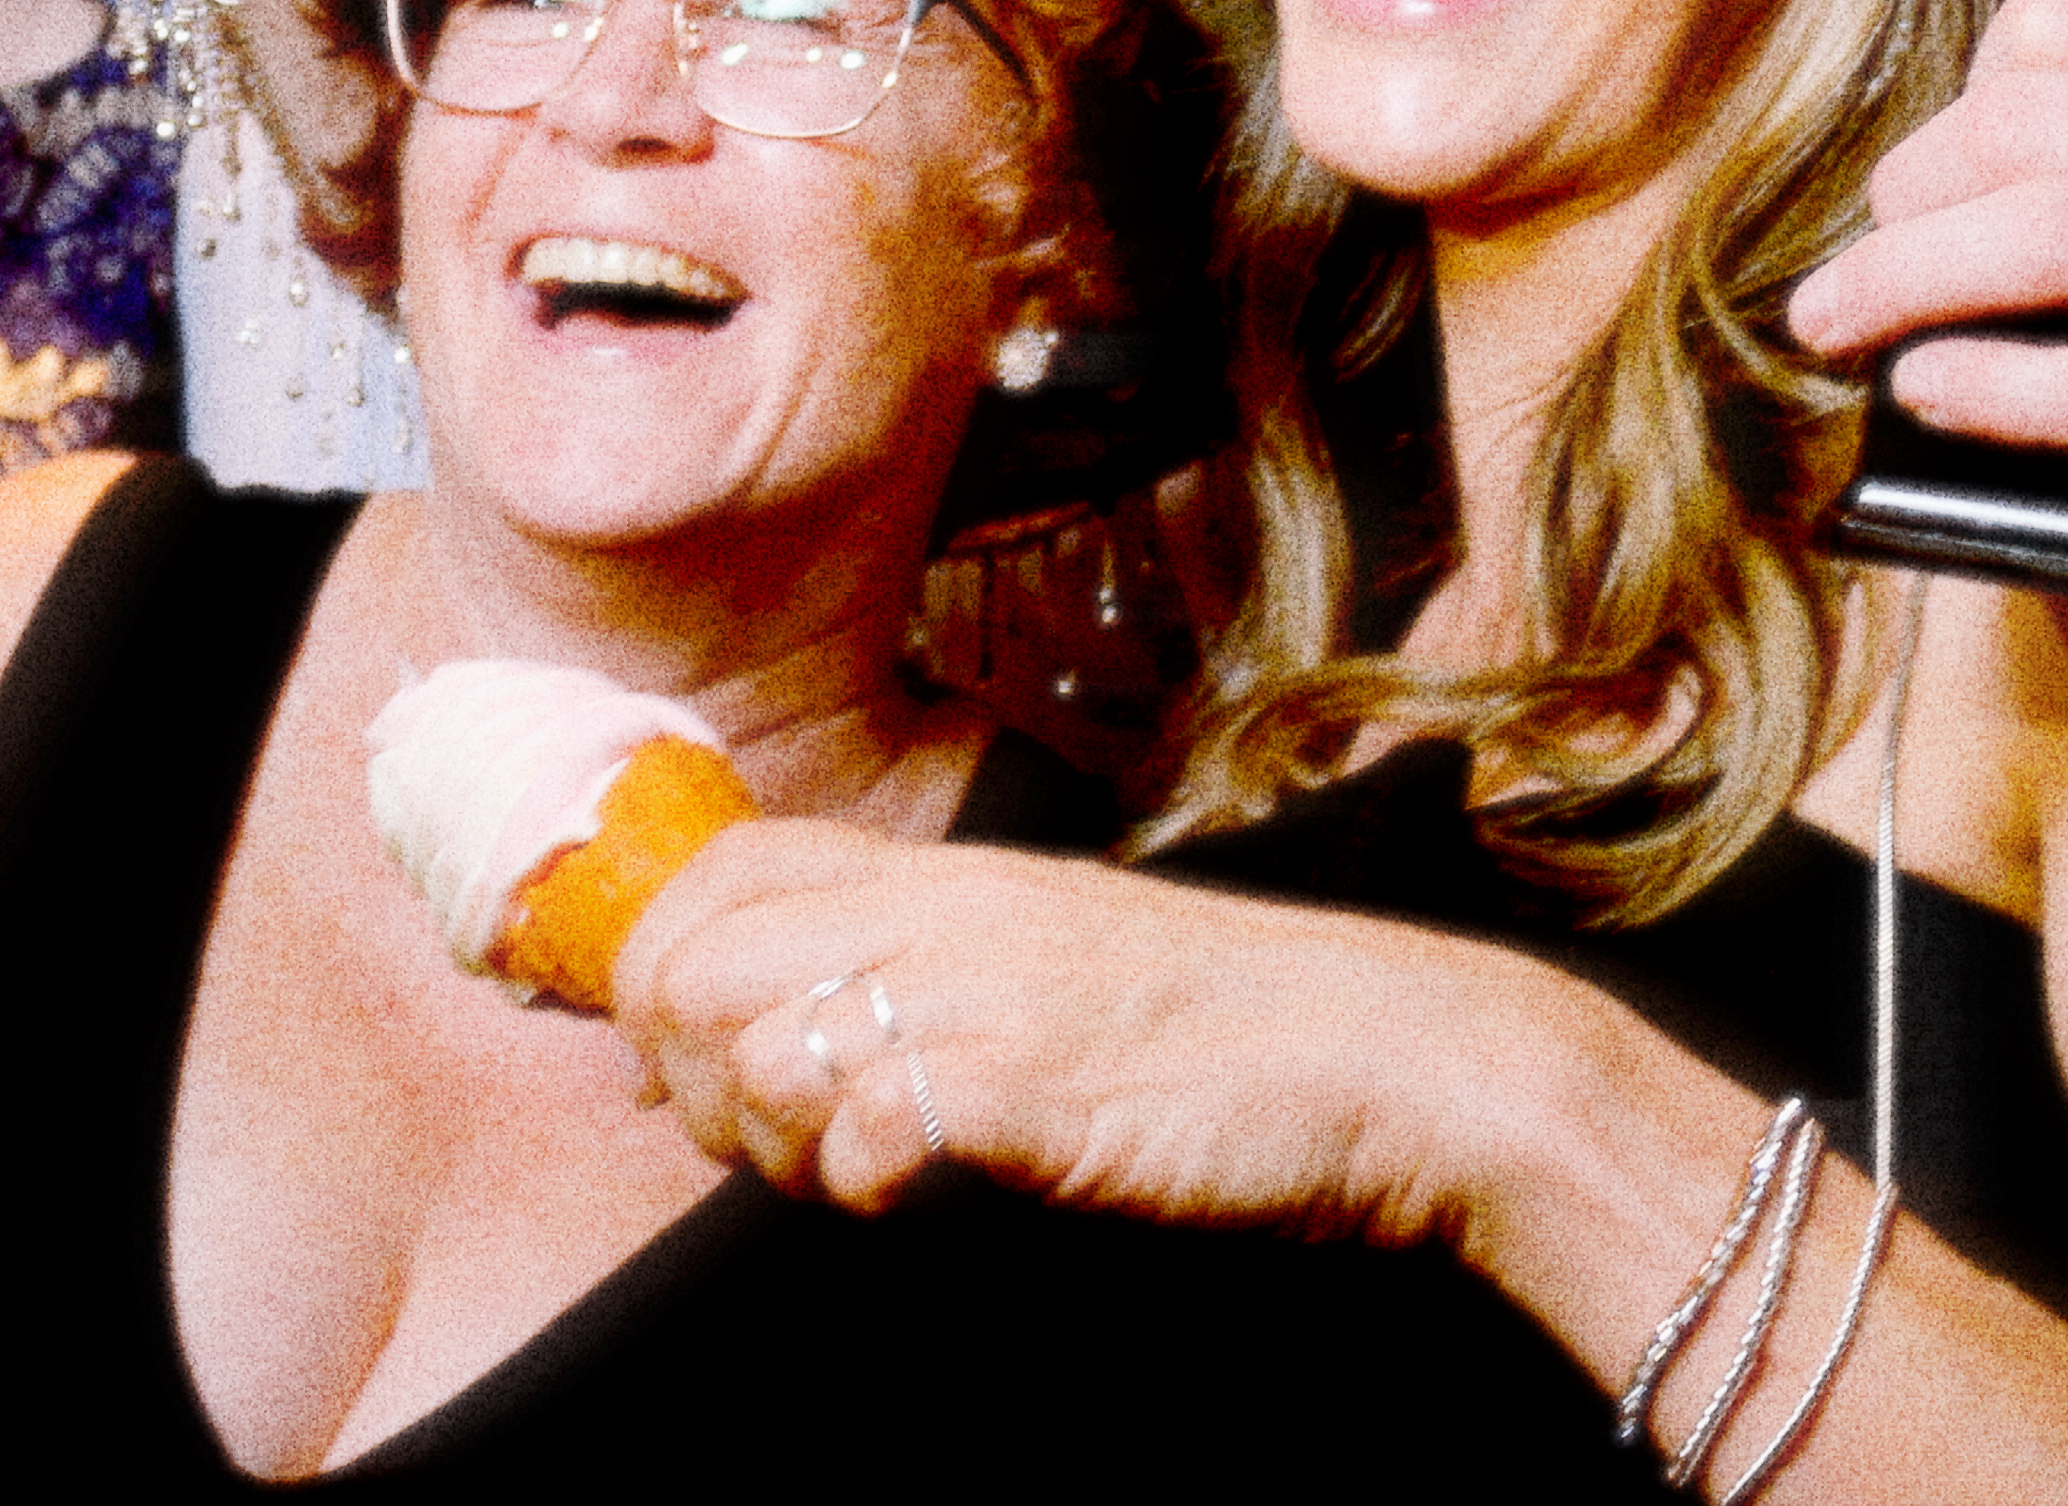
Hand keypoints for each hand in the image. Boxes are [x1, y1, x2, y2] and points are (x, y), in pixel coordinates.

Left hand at [609, 816, 1540, 1256]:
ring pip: (759, 1045)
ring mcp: (997, 996)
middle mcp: (957, 914)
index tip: (692, 1065)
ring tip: (848, 1180)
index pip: (719, 870)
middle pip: (694, 961)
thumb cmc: (1229, 1041)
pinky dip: (858, 1182)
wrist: (1407, 1064)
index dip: (660, 967)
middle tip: (766, 1146)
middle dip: (687, 1073)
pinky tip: (912, 1197)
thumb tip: (746, 1052)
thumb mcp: (1053, 973)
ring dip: (768, 1144)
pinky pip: (867, 1128)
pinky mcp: (1041, 1090)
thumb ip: (920, 981)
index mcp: (956, 877)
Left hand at [1787, 0, 2067, 634]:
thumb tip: (1942, 167)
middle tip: (1849, 274)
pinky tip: (1930, 391)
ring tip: (1839, 326)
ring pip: (2048, 236)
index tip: (1923, 177)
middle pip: (2023, 131)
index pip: (2057, 22)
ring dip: (1907, 284)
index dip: (1955, 98)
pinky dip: (1991, 387)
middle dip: (1903, 203)